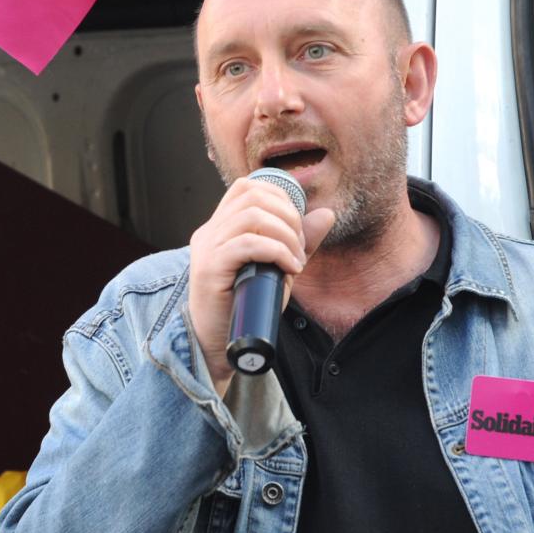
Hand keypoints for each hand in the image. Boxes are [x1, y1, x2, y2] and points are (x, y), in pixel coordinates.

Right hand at [188, 177, 335, 395]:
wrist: (219, 344)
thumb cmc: (247, 305)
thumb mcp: (278, 266)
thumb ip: (298, 241)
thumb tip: (326, 213)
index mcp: (220, 227)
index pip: (246, 187)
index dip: (278, 197)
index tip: (296, 226)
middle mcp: (209, 232)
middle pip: (252, 196)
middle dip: (287, 216)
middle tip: (299, 246)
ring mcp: (207, 248)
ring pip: (251, 217)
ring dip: (285, 235)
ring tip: (296, 259)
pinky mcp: (209, 268)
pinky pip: (247, 244)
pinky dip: (276, 251)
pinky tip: (290, 268)